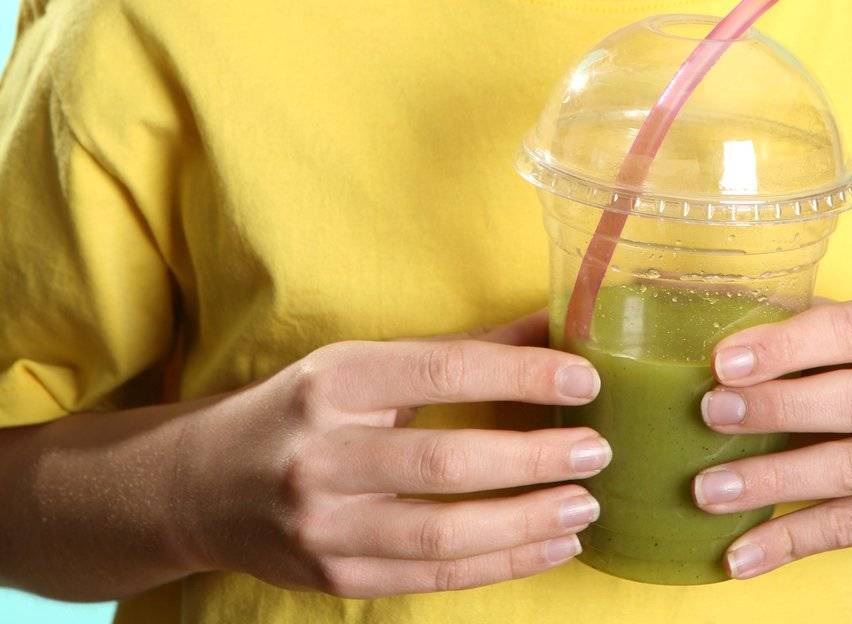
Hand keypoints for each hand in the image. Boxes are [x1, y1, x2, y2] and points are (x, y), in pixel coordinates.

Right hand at [176, 308, 609, 596]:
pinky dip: (499, 564)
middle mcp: (322, 454)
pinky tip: (548, 545)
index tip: (583, 379)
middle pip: (444, 463)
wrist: (202, 484)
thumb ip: (458, 351)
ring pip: (441, 535)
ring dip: (525, 523)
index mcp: (334, 381)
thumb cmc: (301, 409)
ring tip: (584, 505)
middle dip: (531, 458)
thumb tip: (550, 326)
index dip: (520, 375)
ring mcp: (325, 526)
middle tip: (595, 449)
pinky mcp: (335, 578)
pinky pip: (431, 578)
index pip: (442, 372)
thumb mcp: (363, 364)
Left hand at [692, 289, 851, 579]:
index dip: (784, 348)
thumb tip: (724, 327)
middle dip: (775, 409)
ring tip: (708, 490)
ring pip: (851, 472)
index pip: (849, 331)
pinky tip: (743, 551)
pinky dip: (792, 539)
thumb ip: (818, 327)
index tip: (723, 363)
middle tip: (710, 415)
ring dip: (772, 483)